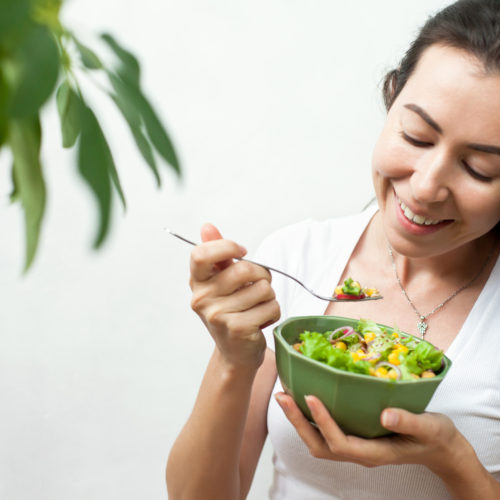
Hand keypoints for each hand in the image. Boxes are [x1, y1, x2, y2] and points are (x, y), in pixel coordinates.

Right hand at [189, 223, 280, 368]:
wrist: (235, 352)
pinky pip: (271, 307)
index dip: (227, 247)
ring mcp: (218, 315)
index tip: (242, 252)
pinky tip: (260, 321)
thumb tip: (207, 226)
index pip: (201, 253)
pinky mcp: (239, 329)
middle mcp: (202, 298)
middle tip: (258, 286)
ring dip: (269, 296)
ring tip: (257, 307)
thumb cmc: (230, 311)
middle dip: (261, 275)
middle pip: (244, 269)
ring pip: (263, 289)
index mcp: (197, 282)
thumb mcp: (220, 281)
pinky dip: (273, 312)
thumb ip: (217, 253)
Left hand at [275, 392, 464, 474]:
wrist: (440, 448)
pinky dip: (310, 418)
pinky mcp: (355, 437)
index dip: (323, 422)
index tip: (310, 396)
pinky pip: (326, 433)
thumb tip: (385, 415)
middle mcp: (360, 453)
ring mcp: (356, 447)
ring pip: (319, 441)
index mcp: (375, 453)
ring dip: (299, 421)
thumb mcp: (429, 427)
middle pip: (320, 446)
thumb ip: (409, 421)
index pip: (341, 443)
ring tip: (285, 396)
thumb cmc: (435, 437)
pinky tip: (304, 399)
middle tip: (282, 396)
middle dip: (299, 423)